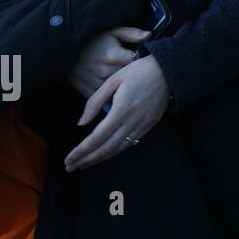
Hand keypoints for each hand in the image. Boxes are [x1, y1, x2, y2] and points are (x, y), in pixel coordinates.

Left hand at [65, 55, 169, 171]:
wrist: (169, 71)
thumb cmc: (139, 71)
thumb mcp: (113, 80)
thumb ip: (95, 101)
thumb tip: (81, 123)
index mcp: (121, 110)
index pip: (97, 137)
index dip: (81, 151)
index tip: (68, 159)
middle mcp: (132, 122)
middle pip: (106, 148)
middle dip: (86, 160)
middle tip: (70, 168)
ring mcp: (142, 126)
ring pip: (118, 149)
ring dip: (99, 159)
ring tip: (83, 165)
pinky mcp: (149, 126)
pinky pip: (129, 144)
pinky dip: (114, 152)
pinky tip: (104, 154)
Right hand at [69, 27, 149, 98]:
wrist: (65, 49)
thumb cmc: (92, 39)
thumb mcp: (112, 32)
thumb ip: (131, 33)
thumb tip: (149, 35)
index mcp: (113, 56)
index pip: (136, 63)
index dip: (141, 63)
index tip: (144, 63)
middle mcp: (105, 71)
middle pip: (127, 78)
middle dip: (132, 76)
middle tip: (137, 74)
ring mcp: (95, 82)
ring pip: (117, 90)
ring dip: (122, 88)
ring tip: (128, 84)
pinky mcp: (87, 90)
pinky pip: (104, 98)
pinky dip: (110, 95)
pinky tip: (115, 91)